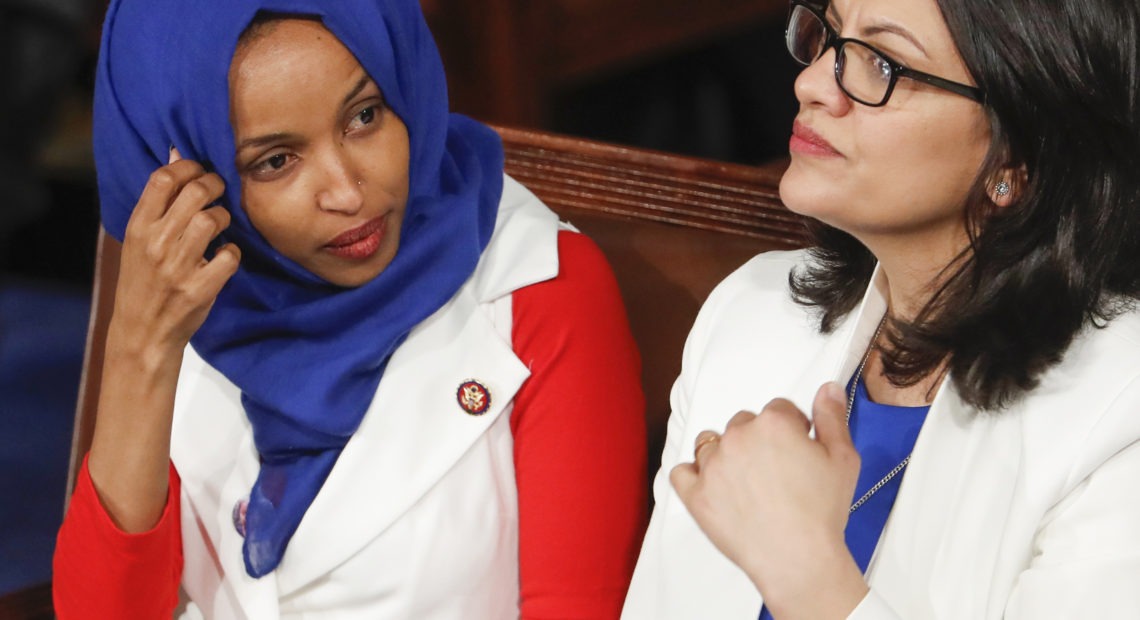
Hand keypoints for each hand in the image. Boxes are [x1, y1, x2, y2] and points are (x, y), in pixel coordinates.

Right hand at [88, 149, 239, 532]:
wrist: (140, 334)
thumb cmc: (143, 283)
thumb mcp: (140, 241)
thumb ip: (159, 204)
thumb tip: (176, 155)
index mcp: (138, 228)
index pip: (163, 179)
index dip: (187, 166)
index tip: (199, 169)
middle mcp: (156, 243)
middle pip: (194, 194)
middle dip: (214, 185)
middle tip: (220, 191)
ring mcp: (178, 266)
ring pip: (212, 220)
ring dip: (224, 217)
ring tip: (221, 226)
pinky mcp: (200, 288)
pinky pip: (230, 256)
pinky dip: (233, 255)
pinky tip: (225, 259)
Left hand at [671, 383, 868, 618]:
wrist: (798, 558)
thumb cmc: (822, 512)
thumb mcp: (843, 459)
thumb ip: (832, 418)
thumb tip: (826, 388)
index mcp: (773, 423)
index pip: (778, 410)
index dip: (792, 430)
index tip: (798, 451)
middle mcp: (737, 437)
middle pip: (743, 424)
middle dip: (757, 441)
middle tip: (774, 472)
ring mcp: (712, 465)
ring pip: (710, 443)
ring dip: (723, 454)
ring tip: (744, 481)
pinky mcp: (696, 494)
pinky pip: (681, 472)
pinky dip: (693, 476)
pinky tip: (710, 486)